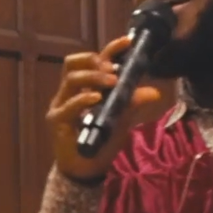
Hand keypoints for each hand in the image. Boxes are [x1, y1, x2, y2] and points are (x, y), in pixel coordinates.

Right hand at [47, 33, 162, 183]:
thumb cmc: (102, 142)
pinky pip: (69, 104)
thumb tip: (155, 92)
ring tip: (110, 81)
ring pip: (71, 79)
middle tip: (114, 69)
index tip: (128, 42)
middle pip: (73, 64)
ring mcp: (61, 105)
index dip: (109, 49)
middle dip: (95, 62)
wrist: (87, 170)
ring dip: (92, 77)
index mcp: (85, 87)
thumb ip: (132, 103)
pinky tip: (96, 98)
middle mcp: (70, 93)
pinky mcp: (57, 120)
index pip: (92, 61)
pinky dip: (83, 99)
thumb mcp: (122, 120)